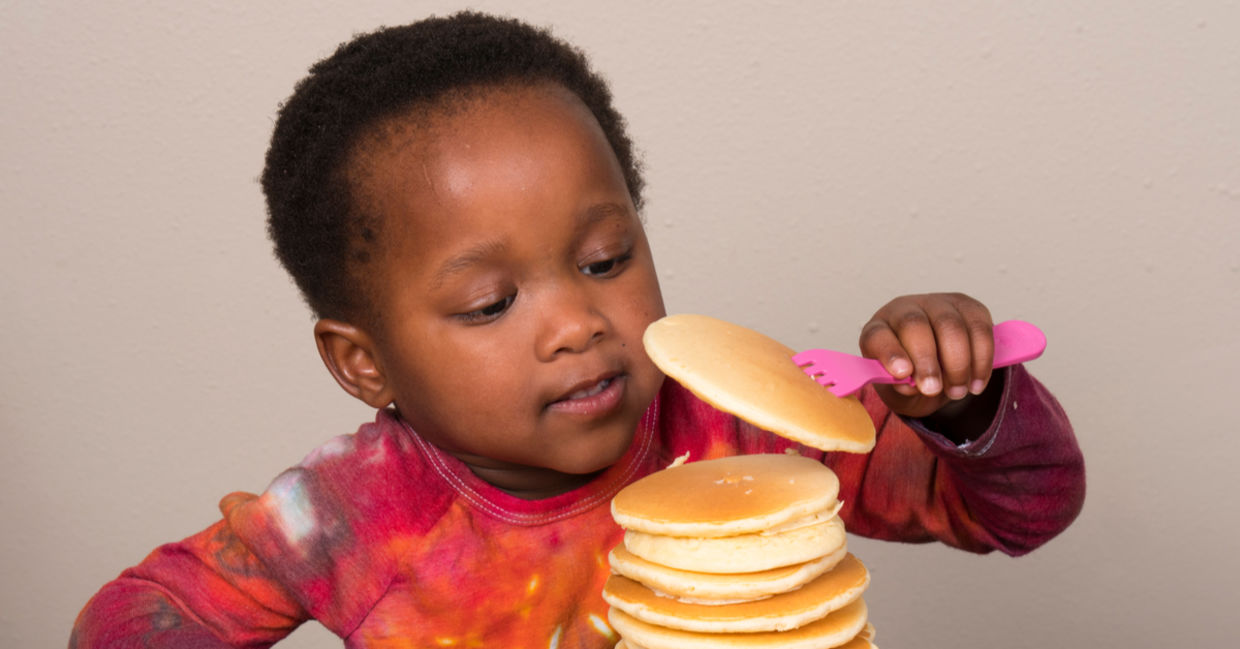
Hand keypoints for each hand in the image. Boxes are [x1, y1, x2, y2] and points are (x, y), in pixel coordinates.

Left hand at [859, 293, 995, 419]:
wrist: (939, 369)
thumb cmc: (911, 378)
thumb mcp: (898, 389)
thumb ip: (900, 387)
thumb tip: (911, 384)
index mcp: (879, 329)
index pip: (878, 335)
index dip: (890, 352)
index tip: (903, 374)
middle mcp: (906, 309)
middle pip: (916, 325)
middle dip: (927, 361)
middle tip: (933, 389)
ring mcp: (939, 304)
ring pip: (951, 326)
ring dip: (958, 365)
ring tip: (957, 392)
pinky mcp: (970, 308)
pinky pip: (980, 329)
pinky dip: (981, 360)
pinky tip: (976, 384)